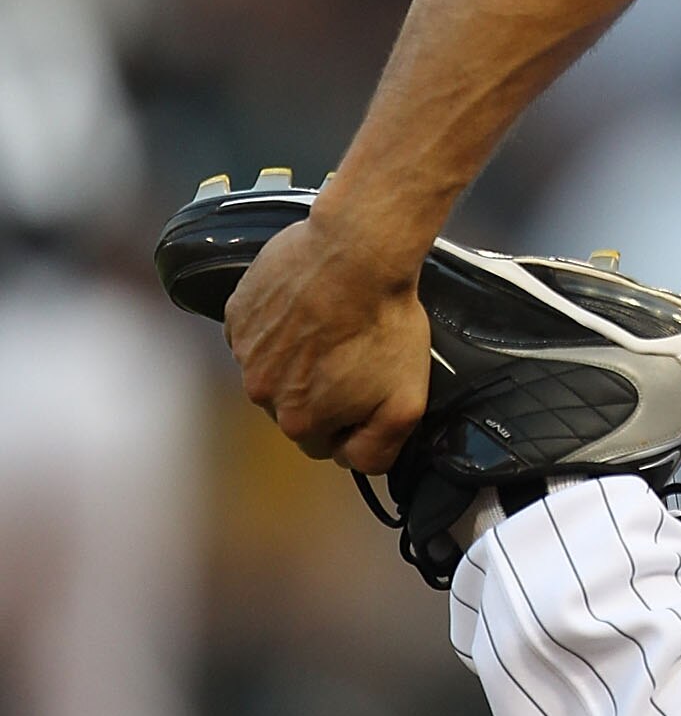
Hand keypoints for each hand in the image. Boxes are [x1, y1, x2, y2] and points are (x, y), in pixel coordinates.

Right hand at [224, 208, 432, 472]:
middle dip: (321, 386)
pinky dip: (278, 323)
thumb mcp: (406, 402)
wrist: (357, 252)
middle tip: (352, 350)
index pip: (322, 440)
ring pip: (274, 367)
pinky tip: (309, 306)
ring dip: (298, 354)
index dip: (349, 416)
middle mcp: (261, 392)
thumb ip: (378, 448)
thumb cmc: (383, 322)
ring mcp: (244, 349)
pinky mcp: (239, 312)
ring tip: (331, 322)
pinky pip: (258, 331)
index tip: (366, 385)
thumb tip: (357, 463)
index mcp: (298, 421)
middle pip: (294, 404)